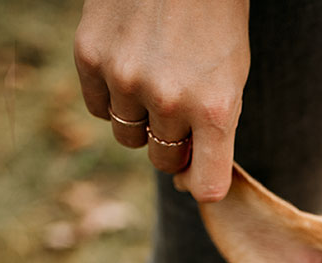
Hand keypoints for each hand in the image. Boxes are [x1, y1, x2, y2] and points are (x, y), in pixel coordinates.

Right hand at [73, 0, 249, 201]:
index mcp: (216, 108)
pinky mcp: (90, 57)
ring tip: (156, 78)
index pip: (206, 184)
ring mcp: (126, 79)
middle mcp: (169, 100)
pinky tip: (128, 63)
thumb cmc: (214, 20)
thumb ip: (214, 130)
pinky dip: (113, 95)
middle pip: (165, 162)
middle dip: (174, 145)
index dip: (202, 181)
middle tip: (180, 107)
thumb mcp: (231, 75)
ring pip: (129, 137)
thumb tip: (186, 182)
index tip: (201, 172)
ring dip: (142, 119)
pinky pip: (99, 108)